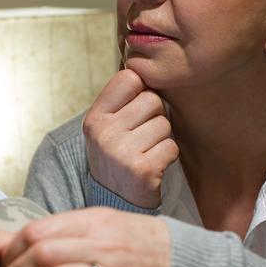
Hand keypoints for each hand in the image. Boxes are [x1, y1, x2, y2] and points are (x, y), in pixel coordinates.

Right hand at [83, 68, 178, 207]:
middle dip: (154, 116)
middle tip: (141, 136)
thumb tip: (142, 65)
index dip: (140, 90)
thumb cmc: (117, 156)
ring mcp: (121, 151)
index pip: (129, 78)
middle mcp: (103, 132)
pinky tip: (153, 165)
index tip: (134, 108)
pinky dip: (168, 156)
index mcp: (94, 118)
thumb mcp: (106, 127)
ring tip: (145, 151)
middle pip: (152, 100)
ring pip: (164, 124)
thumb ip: (120, 100)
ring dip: (162, 138)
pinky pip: (171, 146)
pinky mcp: (142, 169)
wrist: (115, 201)